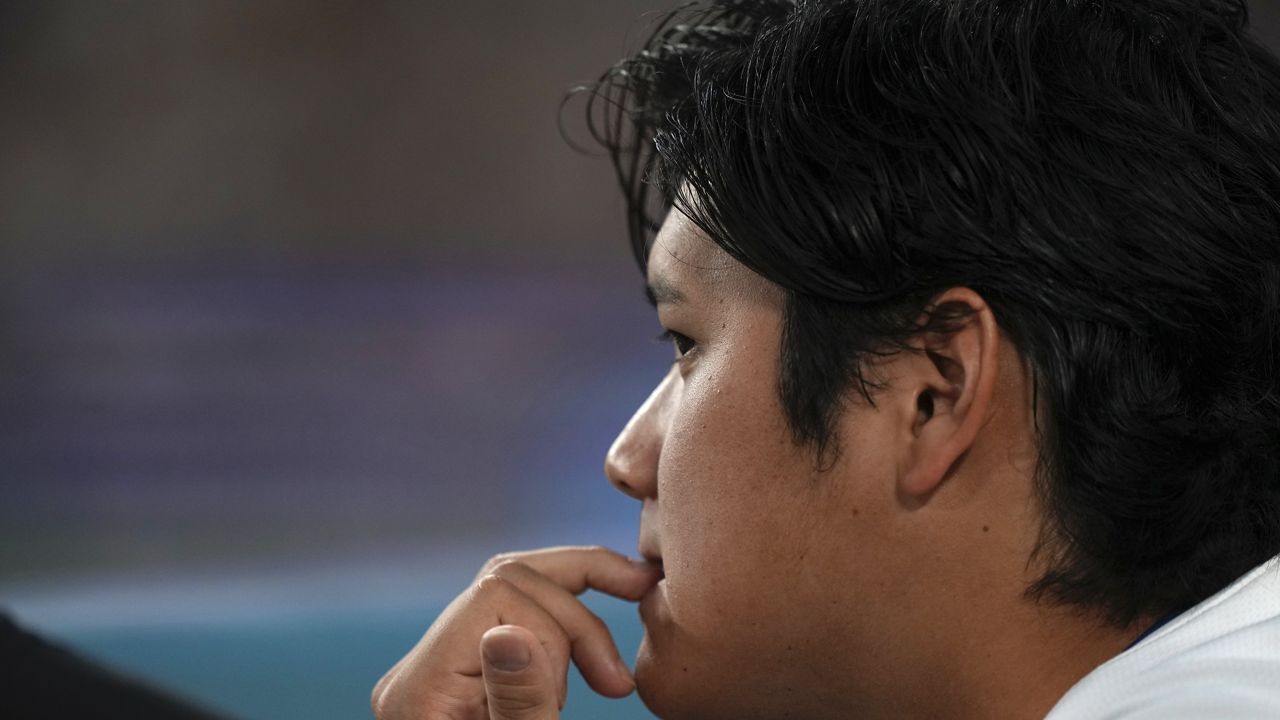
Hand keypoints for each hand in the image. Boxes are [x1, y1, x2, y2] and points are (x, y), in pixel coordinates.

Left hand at [371, 546, 662, 719]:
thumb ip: (518, 704)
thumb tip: (510, 631)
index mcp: (421, 691)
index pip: (498, 593)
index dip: (566, 620)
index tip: (611, 684)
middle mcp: (420, 672)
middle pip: (507, 579)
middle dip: (578, 604)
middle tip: (634, 627)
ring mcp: (440, 675)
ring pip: (514, 594)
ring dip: (575, 620)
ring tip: (609, 678)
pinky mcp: (464, 682)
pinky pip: (513, 624)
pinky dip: (561, 631)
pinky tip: (590, 662)